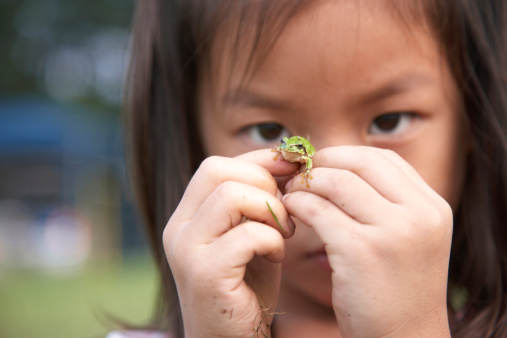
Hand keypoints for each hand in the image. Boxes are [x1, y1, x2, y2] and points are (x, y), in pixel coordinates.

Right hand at [163, 150, 297, 336]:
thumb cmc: (248, 285)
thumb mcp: (252, 232)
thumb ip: (259, 199)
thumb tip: (285, 158)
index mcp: (187, 215)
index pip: (217, 164)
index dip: (259, 160)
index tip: (292, 169)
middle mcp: (178, 228)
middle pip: (218, 170)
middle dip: (264, 183)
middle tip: (284, 213)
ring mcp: (186, 250)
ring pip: (231, 196)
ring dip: (270, 211)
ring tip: (283, 234)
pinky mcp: (204, 274)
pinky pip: (246, 234)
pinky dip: (271, 240)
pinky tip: (276, 256)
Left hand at [282, 146, 451, 336]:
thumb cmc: (397, 289)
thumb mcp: (409, 239)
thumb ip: (387, 203)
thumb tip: (339, 168)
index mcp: (432, 207)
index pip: (384, 157)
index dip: (345, 155)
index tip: (322, 166)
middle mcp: (418, 215)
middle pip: (359, 162)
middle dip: (323, 163)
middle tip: (301, 174)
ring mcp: (391, 232)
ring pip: (335, 182)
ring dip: (305, 183)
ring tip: (292, 193)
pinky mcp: (360, 251)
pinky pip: (317, 210)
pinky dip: (297, 204)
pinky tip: (290, 211)